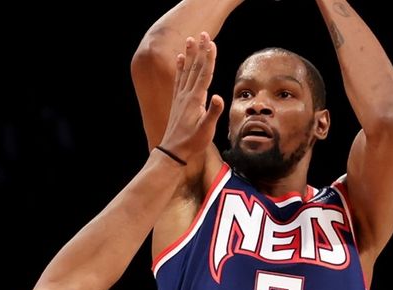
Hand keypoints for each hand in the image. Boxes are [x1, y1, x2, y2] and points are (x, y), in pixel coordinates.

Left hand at [157, 31, 223, 162]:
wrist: (173, 151)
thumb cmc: (192, 142)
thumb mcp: (206, 130)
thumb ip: (213, 113)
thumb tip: (219, 96)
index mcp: (195, 99)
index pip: (205, 74)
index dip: (209, 58)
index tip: (212, 43)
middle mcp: (186, 94)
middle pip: (195, 68)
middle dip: (200, 50)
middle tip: (203, 34)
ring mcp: (181, 97)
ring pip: (186, 70)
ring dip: (189, 54)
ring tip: (190, 39)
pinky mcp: (178, 101)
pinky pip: (179, 79)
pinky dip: (180, 67)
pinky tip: (180, 59)